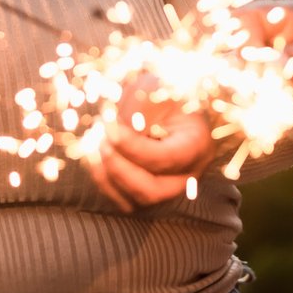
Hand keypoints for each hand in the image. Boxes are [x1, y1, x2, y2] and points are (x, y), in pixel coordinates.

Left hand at [85, 96, 216, 212]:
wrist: (163, 104)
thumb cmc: (160, 95)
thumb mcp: (153, 90)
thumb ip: (137, 111)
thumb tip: (117, 135)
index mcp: (197, 146)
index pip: (165, 158)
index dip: (134, 147)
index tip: (110, 128)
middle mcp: (186, 175)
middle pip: (151, 191)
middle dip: (120, 168)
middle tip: (102, 141)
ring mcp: (167, 188)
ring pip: (134, 201)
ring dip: (107, 175)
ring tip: (95, 144)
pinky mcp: (147, 193)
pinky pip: (124, 202)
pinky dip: (106, 183)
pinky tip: (95, 157)